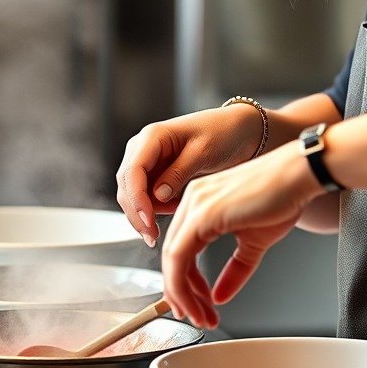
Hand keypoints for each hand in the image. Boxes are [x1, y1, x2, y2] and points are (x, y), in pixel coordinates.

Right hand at [115, 106, 264, 246]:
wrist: (239, 131)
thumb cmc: (224, 133)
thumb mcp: (203, 152)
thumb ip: (178, 173)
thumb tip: (157, 196)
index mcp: (152, 136)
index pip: (132, 171)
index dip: (137, 199)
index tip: (148, 220)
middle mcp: (144, 148)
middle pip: (127, 186)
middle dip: (137, 213)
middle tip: (153, 236)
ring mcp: (149, 162)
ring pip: (133, 195)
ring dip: (146, 213)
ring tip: (176, 214)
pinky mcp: (157, 174)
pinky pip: (147, 196)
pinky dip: (156, 208)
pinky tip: (176, 208)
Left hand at [161, 141, 324, 328]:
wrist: (299, 175)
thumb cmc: (283, 196)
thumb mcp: (254, 241)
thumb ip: (235, 269)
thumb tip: (220, 296)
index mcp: (201, 203)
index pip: (181, 248)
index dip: (185, 282)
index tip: (194, 303)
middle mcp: (192, 200)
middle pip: (172, 255)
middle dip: (181, 292)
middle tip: (195, 316)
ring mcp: (195, 204)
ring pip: (172, 257)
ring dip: (182, 293)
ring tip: (199, 315)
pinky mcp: (202, 212)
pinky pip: (180, 254)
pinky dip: (183, 282)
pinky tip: (199, 300)